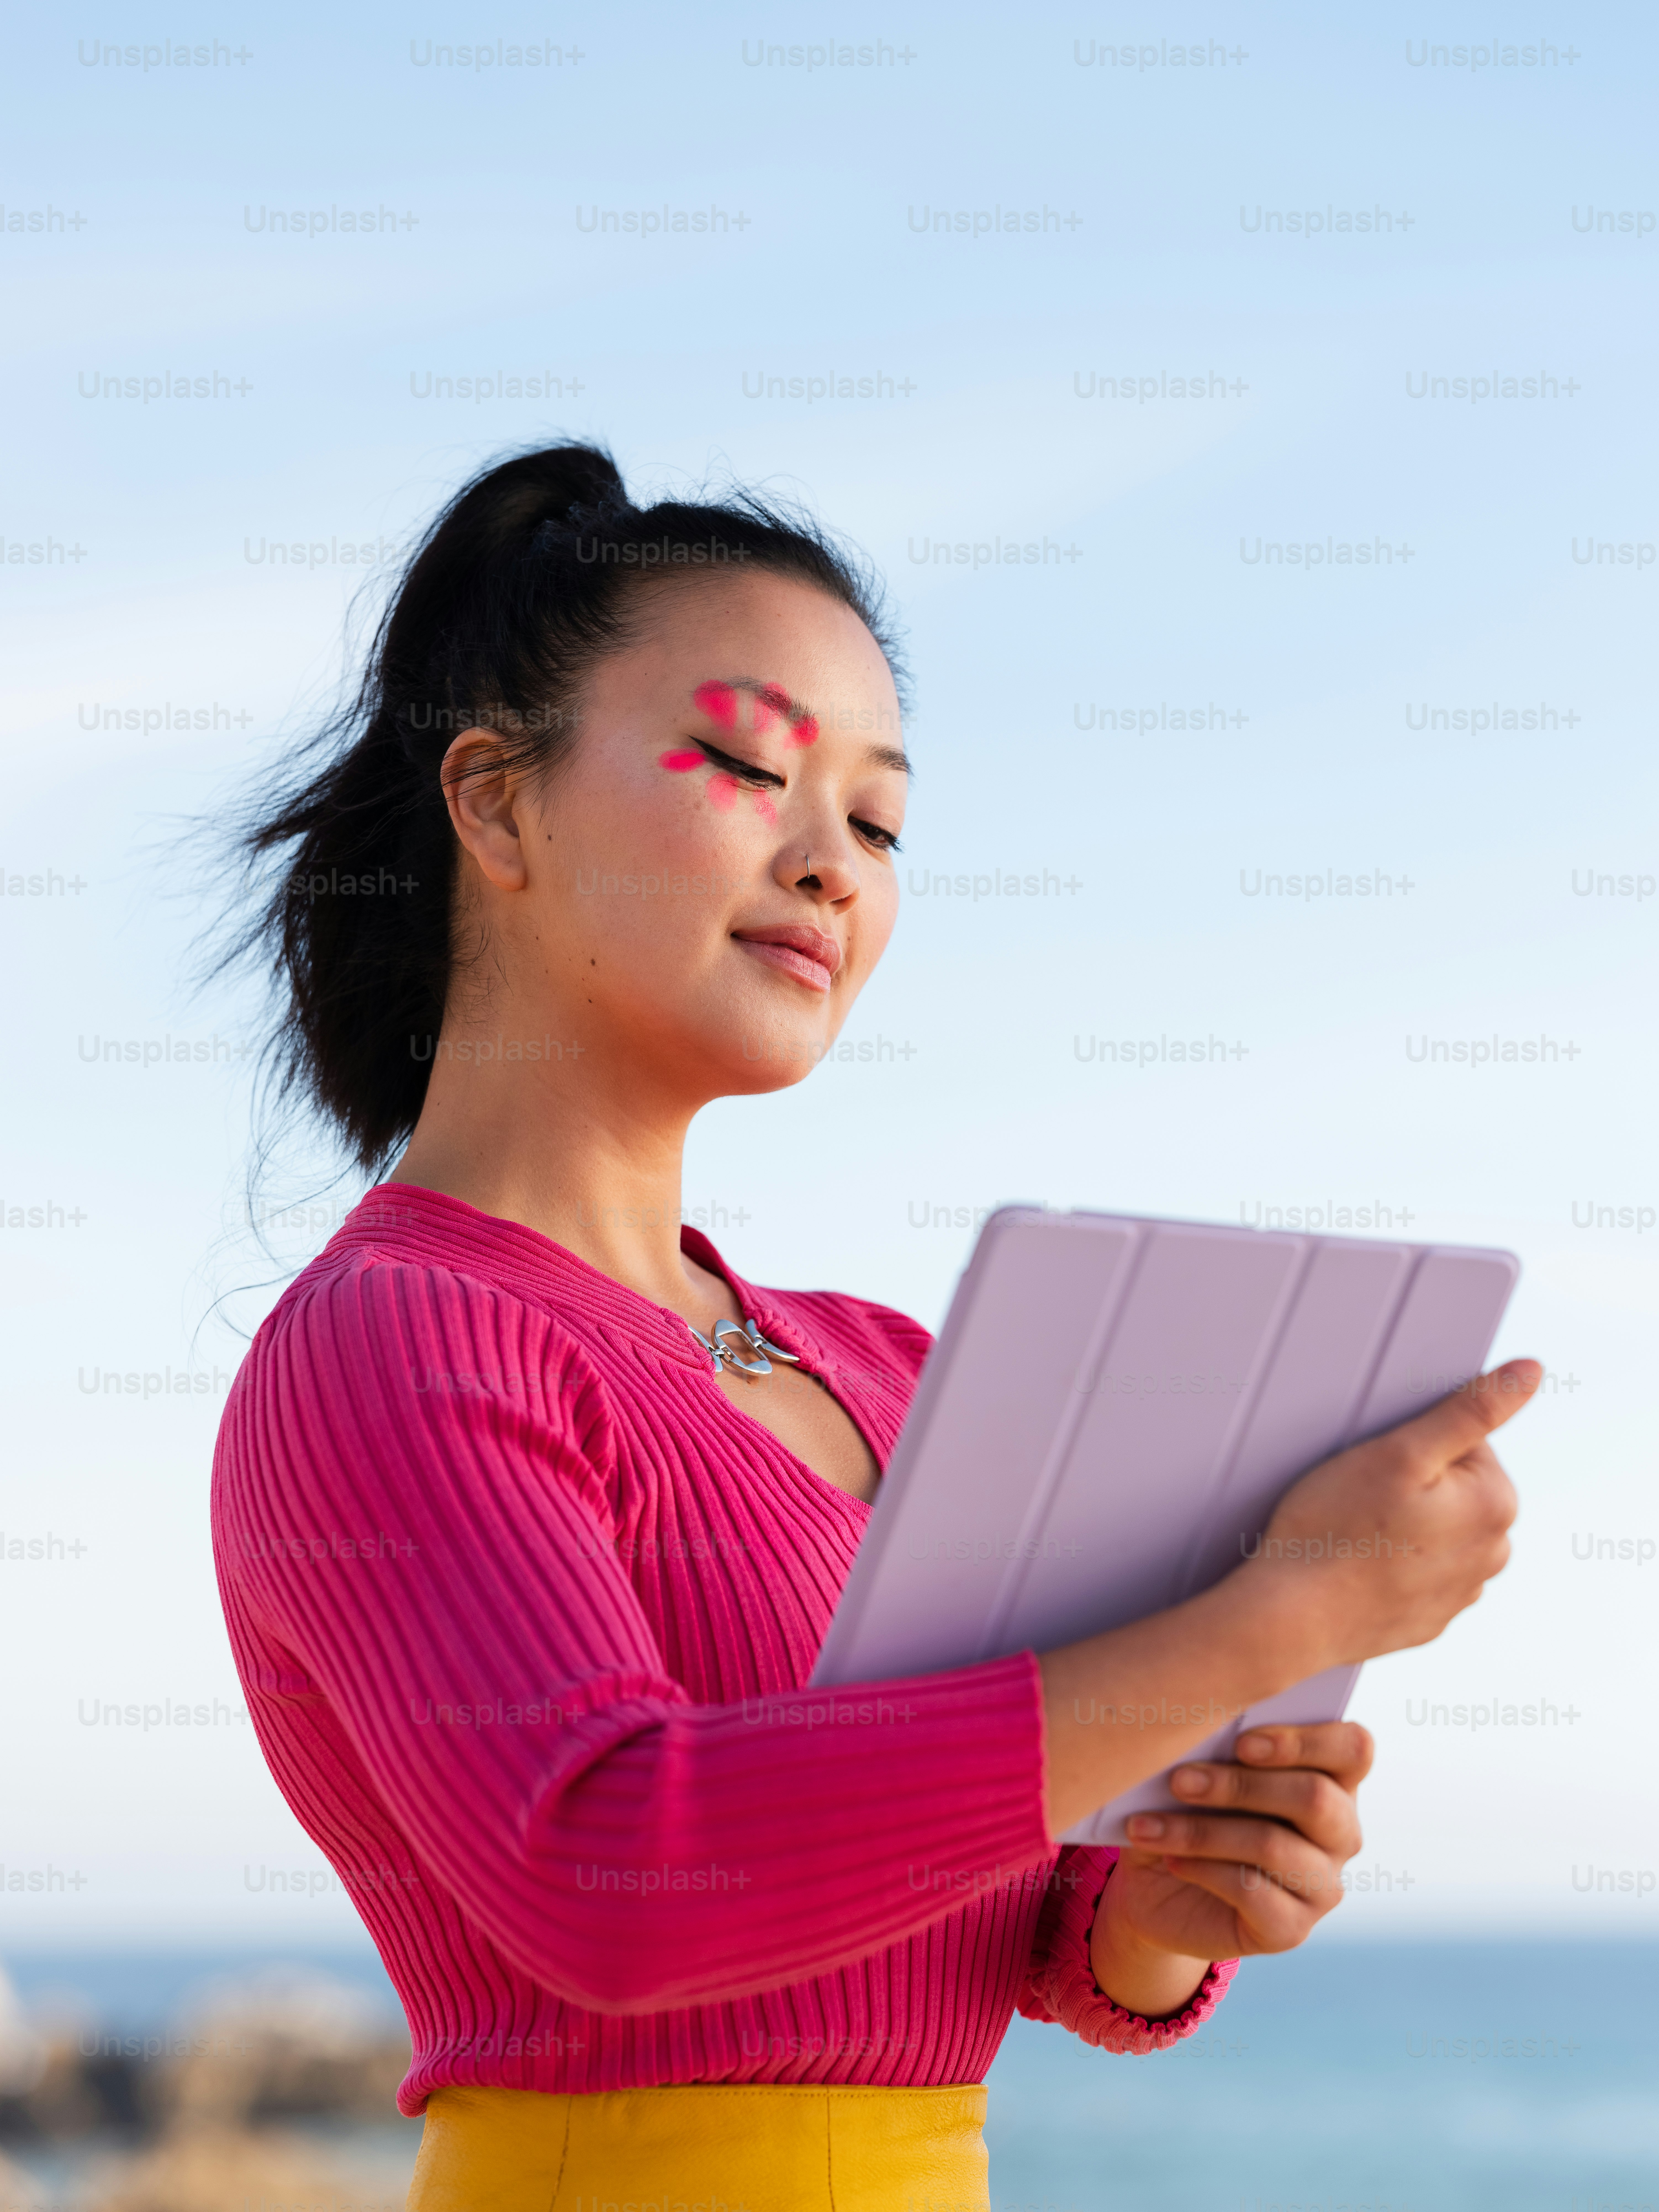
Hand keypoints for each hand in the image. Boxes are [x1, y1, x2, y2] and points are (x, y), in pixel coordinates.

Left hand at [1087, 1721, 1371, 2014]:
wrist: (1158, 1886)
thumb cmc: (1188, 1808)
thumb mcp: (1200, 1770)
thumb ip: (1219, 1749)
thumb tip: (1202, 1736)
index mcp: (1333, 1779)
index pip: (1353, 1749)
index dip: (1304, 1740)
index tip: (1241, 1740)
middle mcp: (1340, 1834)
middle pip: (1315, 1797)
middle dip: (1240, 1784)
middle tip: (1178, 1780)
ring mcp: (1323, 1886)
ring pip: (1274, 1845)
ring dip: (1203, 1830)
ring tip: (1147, 1825)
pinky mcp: (1292, 1929)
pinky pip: (1251, 1891)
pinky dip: (1202, 1869)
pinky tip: (1168, 1859)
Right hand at [1238, 1358, 1537, 1674]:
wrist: (1292, 1617)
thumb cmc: (1336, 1528)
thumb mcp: (1401, 1451)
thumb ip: (1471, 1409)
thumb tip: (1530, 1371)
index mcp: (1495, 1505)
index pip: (1466, 1443)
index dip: (1414, 1445)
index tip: (1378, 1465)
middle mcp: (1491, 1553)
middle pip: (1454, 1487)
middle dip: (1413, 1483)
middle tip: (1362, 1497)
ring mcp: (1461, 1593)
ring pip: (1435, 1529)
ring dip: (1404, 1523)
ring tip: (1356, 1531)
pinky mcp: (1429, 1619)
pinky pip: (1417, 1571)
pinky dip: (1392, 1562)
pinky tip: (1357, 1563)